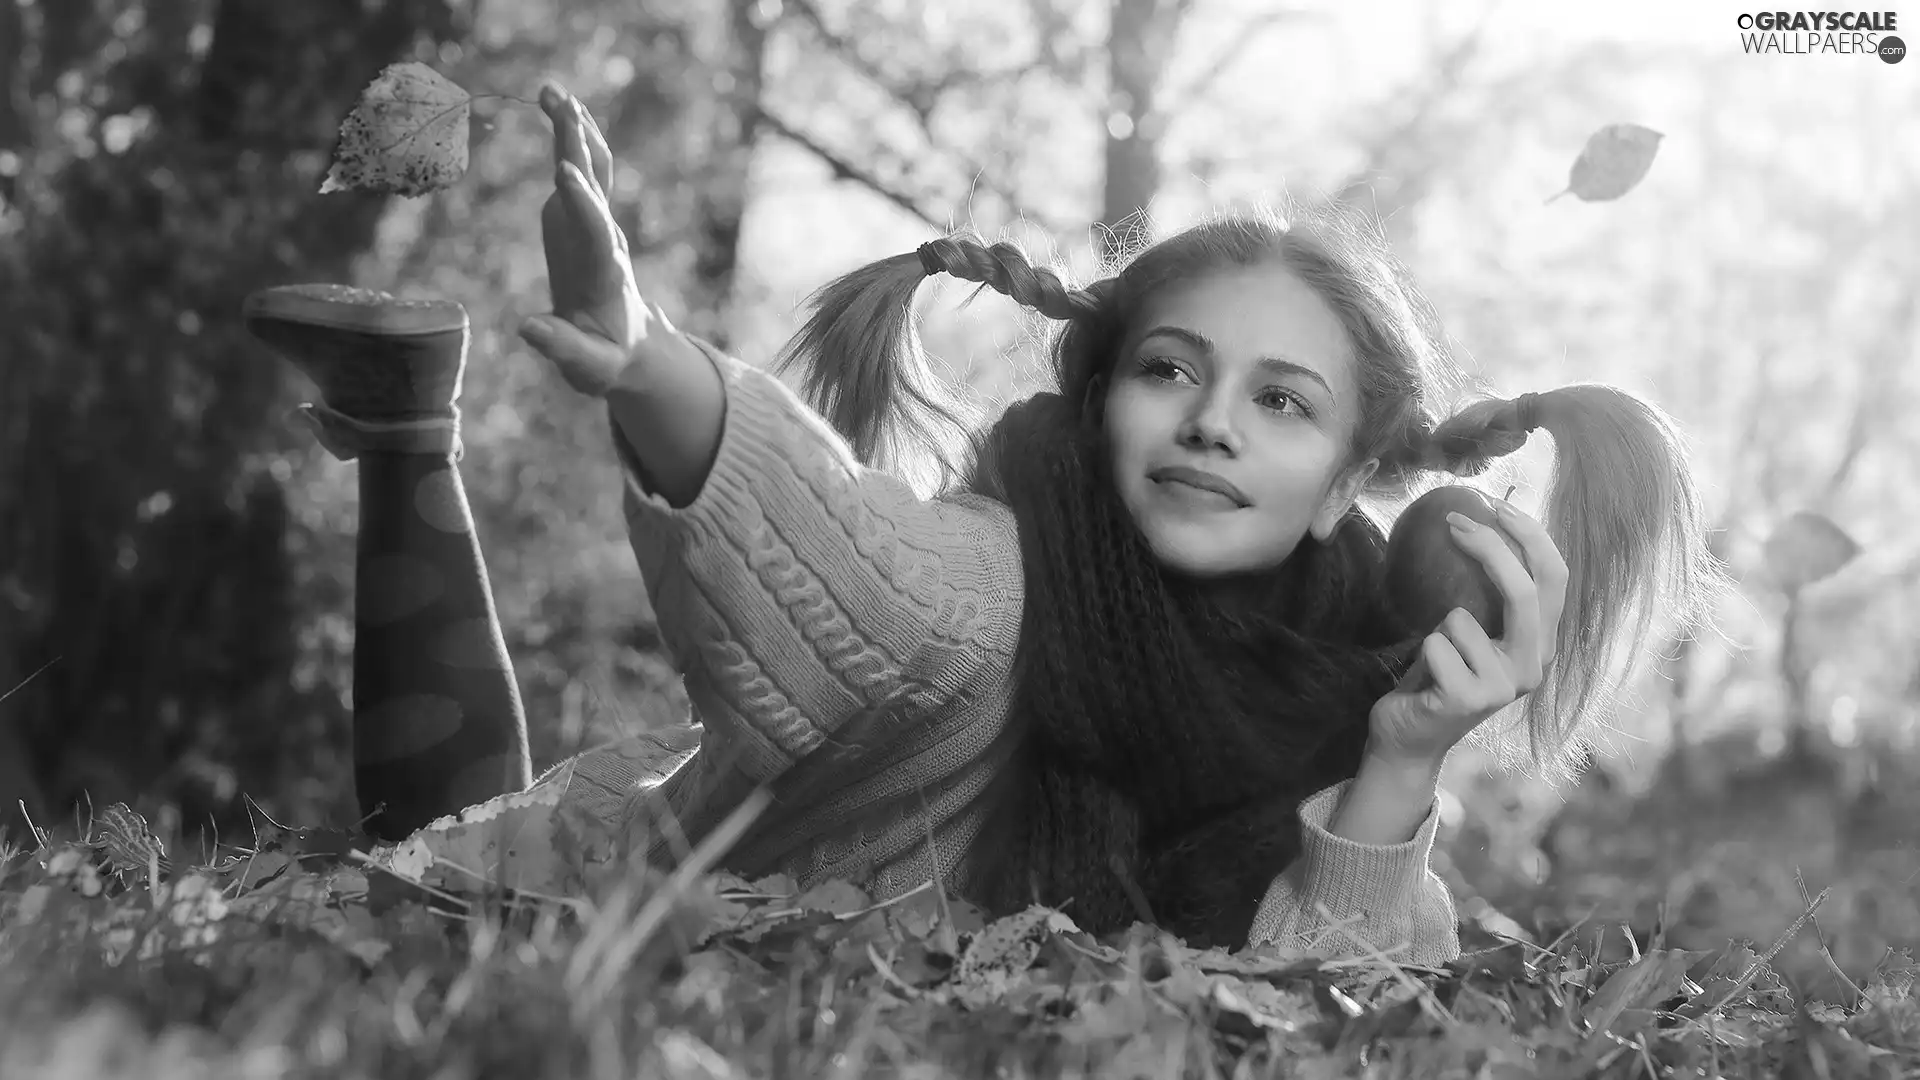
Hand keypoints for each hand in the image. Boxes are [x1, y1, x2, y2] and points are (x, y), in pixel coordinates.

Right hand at [522, 83, 650, 396]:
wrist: (628, 347)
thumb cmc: (607, 361)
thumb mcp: (589, 368)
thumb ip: (562, 348)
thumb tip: (527, 328)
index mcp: (605, 273)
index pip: (595, 231)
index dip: (581, 202)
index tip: (564, 172)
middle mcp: (604, 239)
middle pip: (595, 186)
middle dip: (578, 148)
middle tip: (561, 105)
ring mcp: (593, 224)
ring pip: (593, 170)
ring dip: (575, 131)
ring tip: (554, 91)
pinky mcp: (580, 219)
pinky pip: (580, 172)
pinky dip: (568, 138)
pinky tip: (554, 105)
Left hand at [1365, 500, 1568, 767]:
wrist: (1408, 736)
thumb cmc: (1437, 675)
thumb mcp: (1469, 629)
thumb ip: (1487, 592)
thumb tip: (1481, 516)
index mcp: (1541, 644)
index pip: (1555, 577)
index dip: (1531, 536)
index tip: (1492, 505)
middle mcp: (1534, 666)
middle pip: (1525, 592)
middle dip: (1489, 549)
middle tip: (1453, 520)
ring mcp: (1505, 687)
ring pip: (1462, 618)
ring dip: (1437, 626)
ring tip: (1437, 657)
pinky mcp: (1470, 699)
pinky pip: (1435, 642)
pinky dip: (1422, 650)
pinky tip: (1426, 678)